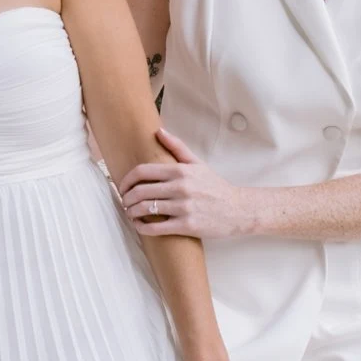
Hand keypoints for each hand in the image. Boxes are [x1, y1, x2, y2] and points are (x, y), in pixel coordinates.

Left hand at [120, 128, 255, 238]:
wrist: (238, 210)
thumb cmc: (215, 186)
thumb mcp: (197, 163)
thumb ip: (177, 147)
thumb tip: (158, 131)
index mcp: (180, 171)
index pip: (143, 172)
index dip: (127, 179)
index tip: (122, 185)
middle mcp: (180, 187)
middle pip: (141, 191)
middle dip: (126, 198)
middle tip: (124, 201)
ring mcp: (183, 207)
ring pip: (146, 210)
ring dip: (132, 212)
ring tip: (130, 213)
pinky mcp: (187, 226)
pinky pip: (156, 228)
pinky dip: (142, 227)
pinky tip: (139, 225)